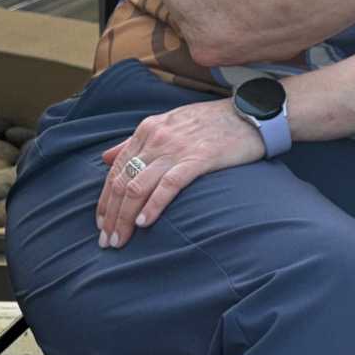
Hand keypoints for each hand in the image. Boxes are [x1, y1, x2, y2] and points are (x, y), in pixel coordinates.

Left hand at [93, 98, 265, 248]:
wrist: (252, 113)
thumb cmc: (212, 121)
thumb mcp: (169, 123)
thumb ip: (137, 141)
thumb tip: (106, 157)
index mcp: (147, 129)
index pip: (115, 170)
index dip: (105, 201)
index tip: (102, 224)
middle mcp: (156, 138)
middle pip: (121, 182)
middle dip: (111, 215)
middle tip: (107, 241)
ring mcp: (176, 148)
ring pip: (137, 187)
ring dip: (125, 218)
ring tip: (121, 240)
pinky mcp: (198, 159)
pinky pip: (168, 185)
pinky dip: (153, 206)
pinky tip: (144, 223)